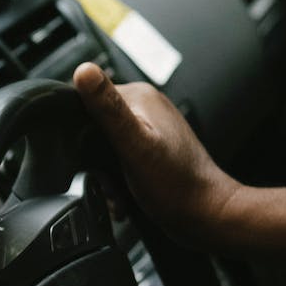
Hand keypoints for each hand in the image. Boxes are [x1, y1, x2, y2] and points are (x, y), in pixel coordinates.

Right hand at [72, 63, 242, 249]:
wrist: (206, 215)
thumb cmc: (177, 185)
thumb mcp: (135, 146)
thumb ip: (108, 109)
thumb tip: (83, 71)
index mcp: (140, 98)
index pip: (86, 102)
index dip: (79, 135)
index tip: (91, 160)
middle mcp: (144, 108)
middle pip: (93, 127)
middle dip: (93, 160)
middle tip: (109, 182)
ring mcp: (148, 129)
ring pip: (103, 148)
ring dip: (104, 174)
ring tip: (118, 192)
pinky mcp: (149, 150)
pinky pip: (118, 160)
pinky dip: (115, 180)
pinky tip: (123, 195)